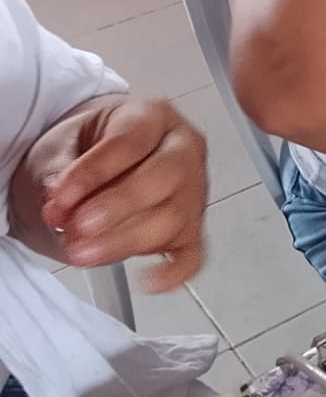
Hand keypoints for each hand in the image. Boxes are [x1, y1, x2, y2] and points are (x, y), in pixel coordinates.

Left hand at [25, 98, 207, 292]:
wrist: (95, 164)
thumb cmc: (83, 148)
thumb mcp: (60, 146)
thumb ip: (60, 172)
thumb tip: (61, 203)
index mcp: (153, 117)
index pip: (132, 141)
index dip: (96, 171)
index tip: (61, 196)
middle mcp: (184, 150)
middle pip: (168, 177)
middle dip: (119, 206)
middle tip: (77, 226)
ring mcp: (193, 191)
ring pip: (177, 218)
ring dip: (128, 241)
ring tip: (82, 252)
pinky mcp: (191, 228)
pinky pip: (193, 253)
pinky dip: (175, 271)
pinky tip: (148, 279)